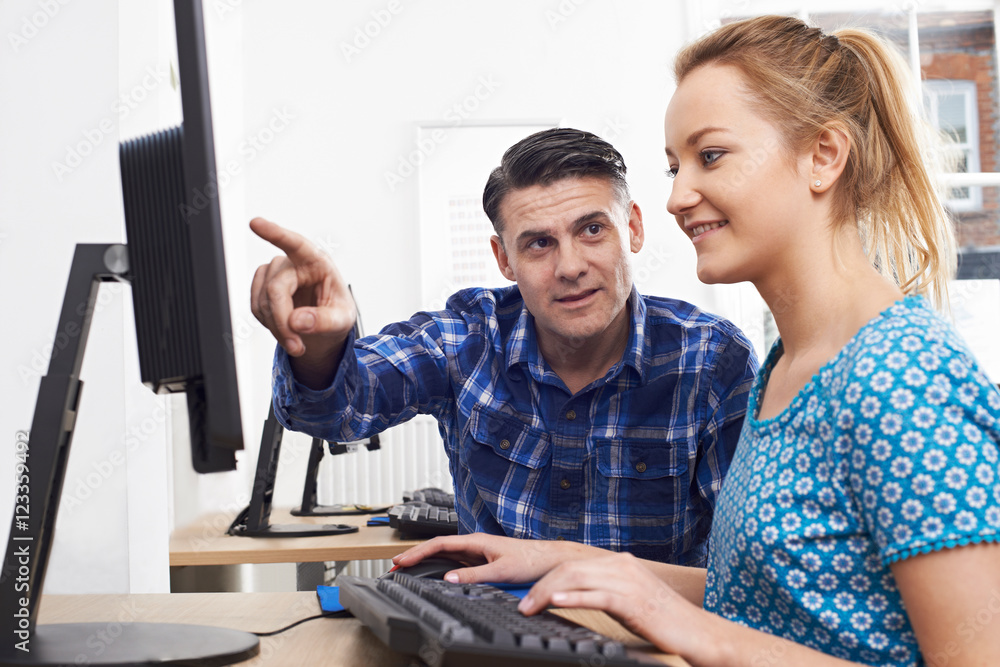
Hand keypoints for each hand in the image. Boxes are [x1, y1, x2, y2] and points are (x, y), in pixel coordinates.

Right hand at [250, 218, 355, 383]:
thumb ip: (324, 321)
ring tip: (295, 339)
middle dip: (282, 322)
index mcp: (318, 262)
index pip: (296, 244)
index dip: (275, 233)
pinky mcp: (262, 285)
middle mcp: (294, 263)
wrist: (326, 326)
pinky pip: (255, 307)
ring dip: (276, 327)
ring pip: (262, 300)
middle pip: (275, 289)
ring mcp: (275, 273)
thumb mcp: (342, 320)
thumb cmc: (337, 314)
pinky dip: (268, 324)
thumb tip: (297, 321)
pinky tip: (284, 327)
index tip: (255, 223)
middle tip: (296, 345)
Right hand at [392, 533, 604, 584]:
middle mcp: (475, 544)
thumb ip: (474, 576)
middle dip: (416, 555)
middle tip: (395, 566)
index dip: (418, 551)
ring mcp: (478, 553)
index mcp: (476, 541)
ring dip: (427, 561)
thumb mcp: (501, 571)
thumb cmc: (531, 559)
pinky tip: (434, 574)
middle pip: (438, 547)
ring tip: (408, 569)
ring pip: (446, 555)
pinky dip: (440, 567)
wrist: (550, 560)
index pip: (440, 544)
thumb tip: (450, 579)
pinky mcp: (483, 561)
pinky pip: (456, 562)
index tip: (401, 560)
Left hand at [517, 552, 714, 658]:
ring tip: (530, 607)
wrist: (699, 633)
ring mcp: (629, 581)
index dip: (546, 579)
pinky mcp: (634, 601)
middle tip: (522, 606)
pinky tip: (556, 602)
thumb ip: (601, 593)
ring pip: (578, 579)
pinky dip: (574, 597)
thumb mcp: (627, 601)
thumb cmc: (663, 621)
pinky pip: (598, 595)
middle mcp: (623, 566)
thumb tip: (566, 597)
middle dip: (540, 586)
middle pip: (570, 569)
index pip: (573, 564)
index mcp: (620, 563)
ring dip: (548, 593)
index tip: (527, 595)